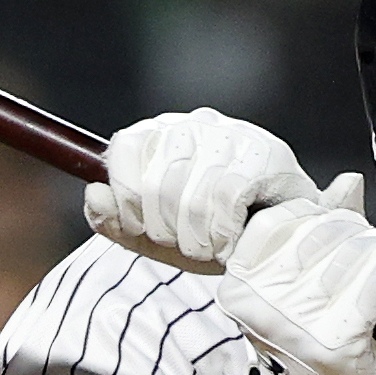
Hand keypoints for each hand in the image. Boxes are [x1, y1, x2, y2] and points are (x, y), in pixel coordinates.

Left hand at [90, 107, 311, 269]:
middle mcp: (195, 126)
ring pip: (187, 196)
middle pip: (152, 183)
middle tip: (189, 247)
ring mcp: (232, 136)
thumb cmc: (215, 237)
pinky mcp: (265, 156)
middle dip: (166, 231)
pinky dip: (222, 234)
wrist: (282, 246)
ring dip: (195, 239)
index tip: (149, 230)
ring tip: (211, 249)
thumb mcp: (154, 236)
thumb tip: (93, 192)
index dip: (129, 202)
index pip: (124, 151)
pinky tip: (231, 244)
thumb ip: (114, 220)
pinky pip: (223, 200)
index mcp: (163, 134)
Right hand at [219, 176, 375, 374]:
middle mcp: (262, 304)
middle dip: (355, 230)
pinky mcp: (336, 343)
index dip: (317, 213)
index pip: (281, 220)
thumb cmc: (308, 336)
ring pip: (353, 254)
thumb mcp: (296, 283)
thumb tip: (347, 183)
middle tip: (371, 243)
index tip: (337, 225)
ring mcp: (298, 326)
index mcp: (239, 283)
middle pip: (322, 234)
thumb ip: (317, 230)